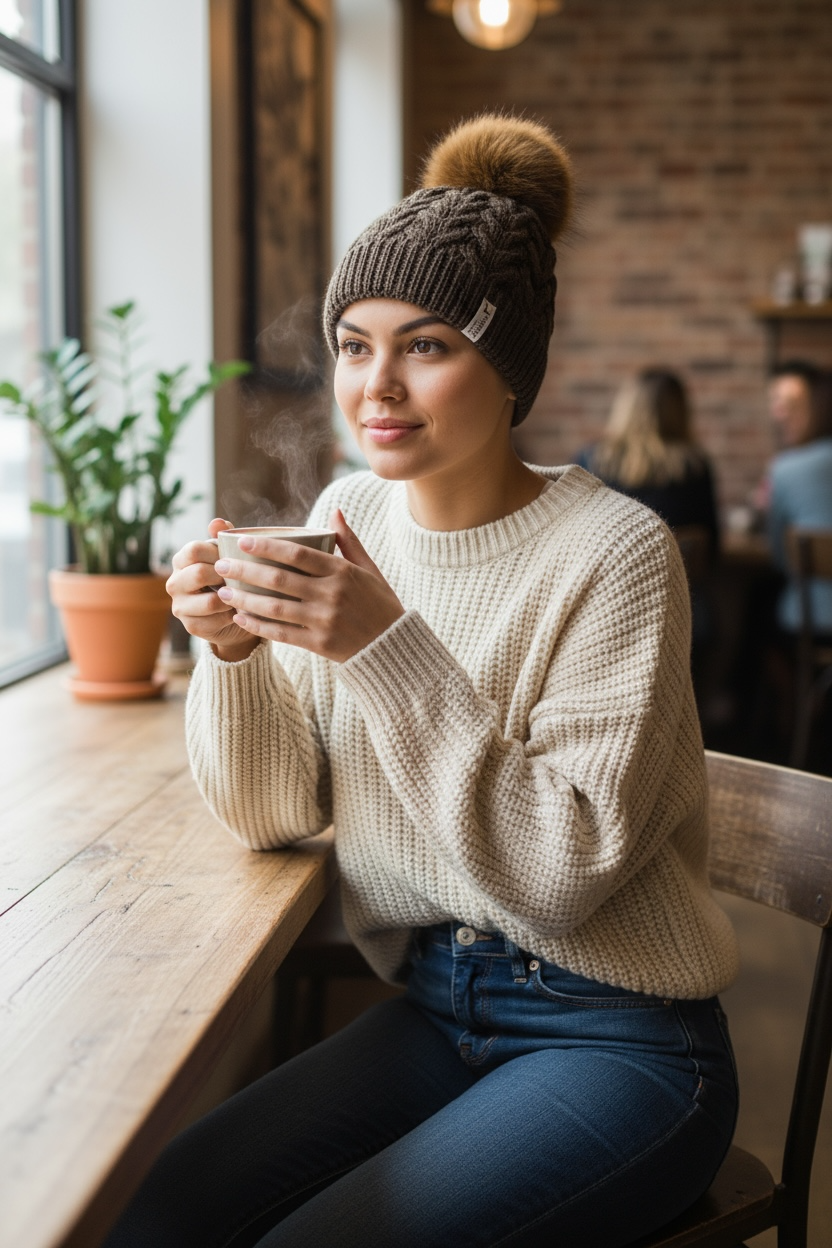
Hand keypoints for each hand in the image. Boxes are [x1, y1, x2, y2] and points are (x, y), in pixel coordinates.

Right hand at [166, 518, 259, 661]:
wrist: (235, 615)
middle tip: (241, 578)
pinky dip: (233, 615)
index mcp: (181, 560)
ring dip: (231, 598)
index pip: (194, 549)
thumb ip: (223, 537)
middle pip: (199, 573)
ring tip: (242, 594)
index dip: (218, 552)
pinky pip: (217, 620)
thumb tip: (218, 522)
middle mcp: (174, 583)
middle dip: (225, 576)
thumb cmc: (231, 578)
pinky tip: (240, 610)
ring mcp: (180, 606)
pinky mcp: (191, 626)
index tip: (234, 557)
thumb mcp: (228, 555)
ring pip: (210, 601)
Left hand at [213, 508, 404, 662]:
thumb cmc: (380, 604)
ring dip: (244, 599)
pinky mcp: (319, 644)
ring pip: (274, 607)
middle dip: (245, 571)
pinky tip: (240, 618)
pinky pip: (281, 634)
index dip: (266, 547)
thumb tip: (335, 512)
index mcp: (342, 572)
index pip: (297, 554)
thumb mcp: (370, 569)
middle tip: (221, 565)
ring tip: (223, 592)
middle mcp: (331, 595)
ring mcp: (324, 621)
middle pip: (279, 579)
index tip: (242, 542)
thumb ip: (349, 541)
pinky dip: (258, 626)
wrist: (393, 647)